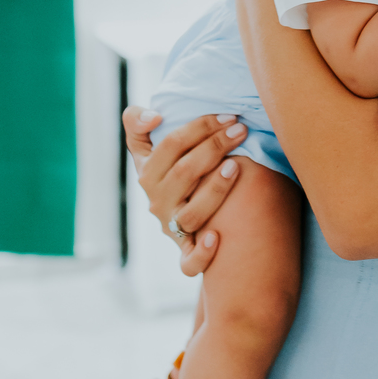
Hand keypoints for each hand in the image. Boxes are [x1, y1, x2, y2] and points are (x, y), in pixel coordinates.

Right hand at [122, 106, 248, 276]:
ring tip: (236, 165)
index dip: (200, 127)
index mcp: (147, 172)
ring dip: (215, 190)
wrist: (177, 206)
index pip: (171, 145)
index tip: (228, 117)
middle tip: (241, 131)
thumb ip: (136, 122)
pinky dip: (202, 254)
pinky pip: (188, 261)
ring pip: (191, 213)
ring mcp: (171, 226)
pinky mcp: (185, 249)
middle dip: (215, 147)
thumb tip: (155, 118)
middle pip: (184, 173)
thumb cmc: (169, 166)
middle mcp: (157, 201)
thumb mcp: (145, 143)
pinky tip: (217, 237)